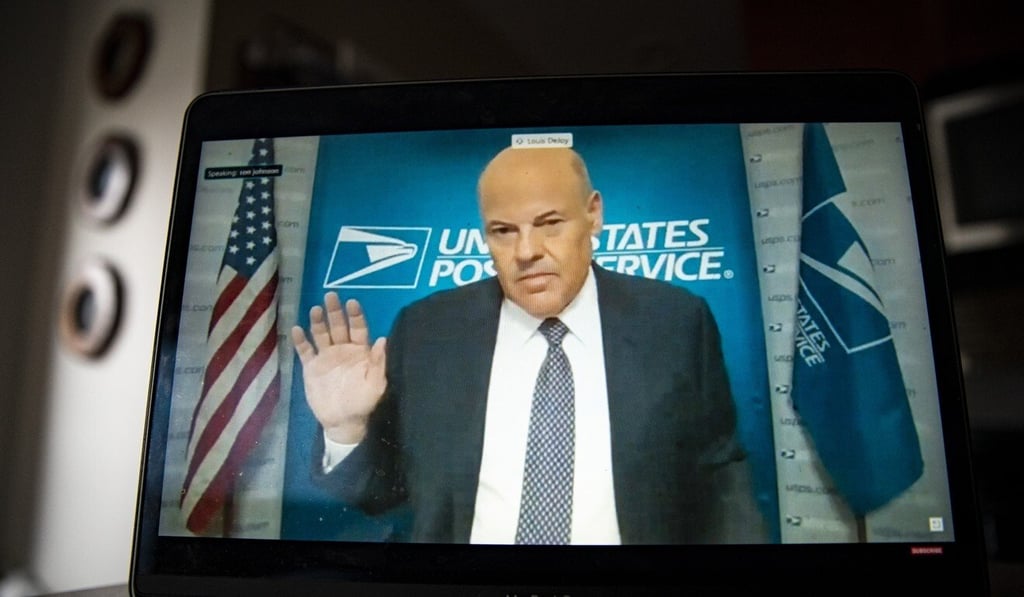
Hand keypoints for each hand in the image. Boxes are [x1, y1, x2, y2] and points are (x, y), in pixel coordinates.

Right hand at [291, 293, 386, 443]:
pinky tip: (296, 329)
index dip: (355, 315)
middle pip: (338, 326)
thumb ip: (378, 362)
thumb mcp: (375, 384)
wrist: (342, 421)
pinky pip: (305, 350)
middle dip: (334, 311)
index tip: (352, 302)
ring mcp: (326, 357)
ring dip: (318, 322)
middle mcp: (342, 349)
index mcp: (360, 351)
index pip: (358, 328)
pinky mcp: (311, 367)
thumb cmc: (362, 403)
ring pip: (321, 334)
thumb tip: (383, 339)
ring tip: (315, 309)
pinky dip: (300, 340)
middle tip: (330, 295)